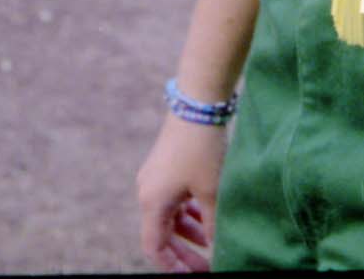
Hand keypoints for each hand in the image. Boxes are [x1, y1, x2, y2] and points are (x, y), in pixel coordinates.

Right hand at [137, 114, 224, 272]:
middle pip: (161, 233)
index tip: (191, 275)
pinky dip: (187, 210)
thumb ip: (211, 224)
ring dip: (188, 230)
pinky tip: (206, 214)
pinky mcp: (165, 165)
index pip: (154, 248)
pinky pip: (173, 198)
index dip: (171, 266)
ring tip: (211, 241)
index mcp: (152, 202)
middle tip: (205, 265)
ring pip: (169, 215)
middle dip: (183, 252)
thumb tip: (215, 247)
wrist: (197, 102)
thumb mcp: (210, 191)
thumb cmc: (202, 149)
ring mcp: (155, 177)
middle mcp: (147, 191)